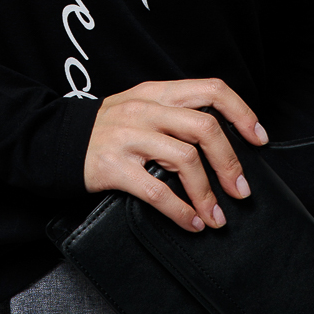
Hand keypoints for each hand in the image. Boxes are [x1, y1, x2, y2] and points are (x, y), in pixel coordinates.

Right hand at [84, 77, 268, 232]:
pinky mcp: (114, 167)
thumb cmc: (105, 129)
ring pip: (185, 160)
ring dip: (208, 194)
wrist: (54, 141)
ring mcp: (129, 137)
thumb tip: (222, 140)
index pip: (211, 90)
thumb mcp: (139, 107)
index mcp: (156, 92)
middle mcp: (145, 110)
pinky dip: (180, 211)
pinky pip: (157, 191)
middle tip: (240, 190)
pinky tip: (190, 222)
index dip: (241, 113)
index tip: (258, 139)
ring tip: (216, 217)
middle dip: (230, 162)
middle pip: (204, 128)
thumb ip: (174, 114)